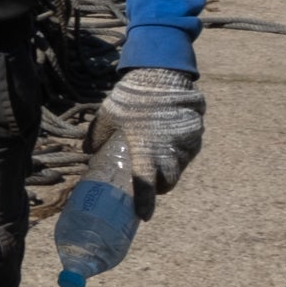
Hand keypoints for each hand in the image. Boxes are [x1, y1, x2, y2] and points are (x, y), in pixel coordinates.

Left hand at [92, 67, 203, 206]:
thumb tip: (87, 151)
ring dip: (173, 167)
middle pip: (170, 181)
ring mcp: (188, 141)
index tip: (144, 215)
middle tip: (152, 183)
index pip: (147, 185)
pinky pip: (191, 149)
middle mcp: (171, 150)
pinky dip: (182, 151)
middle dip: (162, 185)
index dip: (145, 203)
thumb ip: (97, 135)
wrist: (161, 71)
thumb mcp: (108, 114)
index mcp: (146, 150)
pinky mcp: (198, 131)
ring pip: (182, 165)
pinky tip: (171, 141)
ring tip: (161, 158)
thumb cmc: (132, 95)